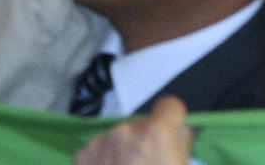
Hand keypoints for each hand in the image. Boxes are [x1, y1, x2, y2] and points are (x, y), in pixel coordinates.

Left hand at [73, 95, 193, 164]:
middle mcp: (126, 129)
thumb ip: (182, 145)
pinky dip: (104, 162)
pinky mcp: (82, 156)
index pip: (170, 105)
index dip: (173, 119)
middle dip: (146, 142)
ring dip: (124, 152)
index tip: (174, 132)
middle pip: (142, 126)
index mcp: (156, 133)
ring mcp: (101, 141)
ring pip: (119, 138)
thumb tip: (180, 131)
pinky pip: (99, 150)